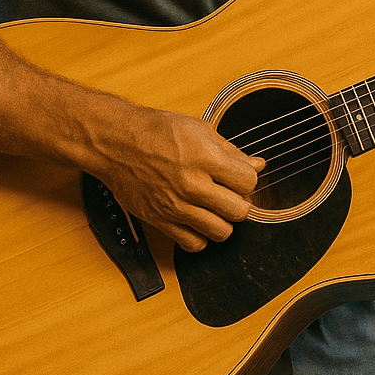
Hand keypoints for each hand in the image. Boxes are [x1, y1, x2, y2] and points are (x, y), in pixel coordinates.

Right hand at [89, 104, 263, 251]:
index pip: (248, 183)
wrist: (117, 143)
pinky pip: (194, 244)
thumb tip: (257, 165)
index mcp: (204, 158)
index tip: (239, 176)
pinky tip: (198, 220)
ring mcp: (175, 206)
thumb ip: (232, 151)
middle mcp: (191, 185)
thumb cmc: (156, 131)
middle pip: (238, 211)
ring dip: (223, 220)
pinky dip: (201, 236)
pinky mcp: (160, 221)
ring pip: (221, 232)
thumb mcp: (200, 130)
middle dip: (239, 201)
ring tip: (214, 207)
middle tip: (229, 193)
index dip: (248, 179)